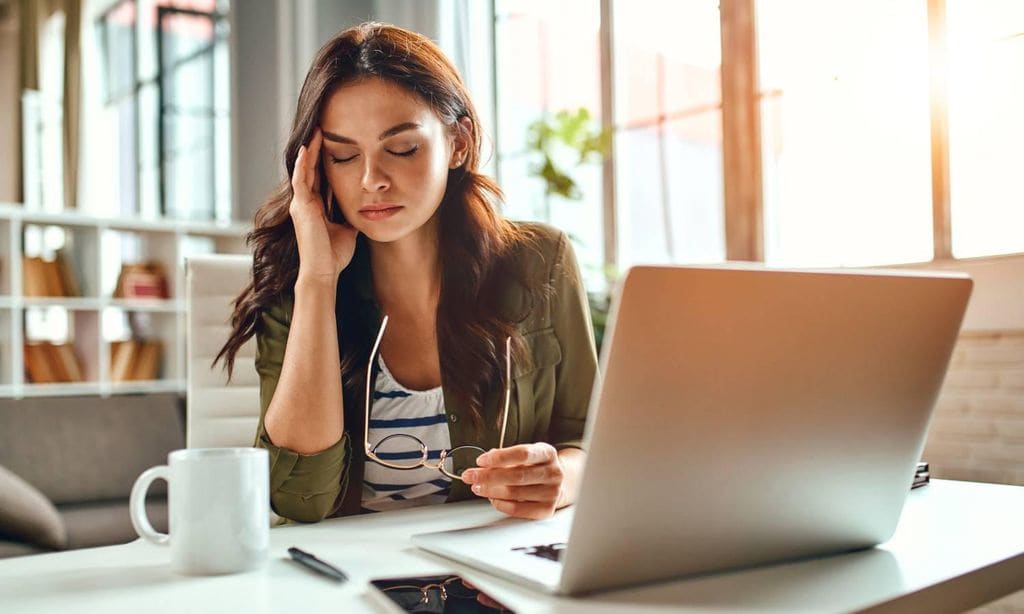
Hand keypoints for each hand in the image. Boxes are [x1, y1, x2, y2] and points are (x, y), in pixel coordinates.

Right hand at [290, 127, 358, 283]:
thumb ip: (350, 217)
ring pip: (303, 170)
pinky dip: (302, 164)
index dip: (323, 160)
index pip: (319, 177)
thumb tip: (364, 209)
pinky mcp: (301, 207)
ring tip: (316, 131)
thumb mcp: (347, 230)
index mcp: (315, 207)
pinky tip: (306, 149)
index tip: (332, 143)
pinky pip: (300, 180)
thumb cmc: (334, 255)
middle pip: (309, 169)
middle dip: (315, 149)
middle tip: (322, 128)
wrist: (323, 271)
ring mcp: (301, 204)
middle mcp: (305, 203)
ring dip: (309, 150)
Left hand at [461, 443, 564, 519]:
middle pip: (517, 475)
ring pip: (515, 493)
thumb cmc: (536, 467)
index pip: (522, 454)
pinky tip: (492, 498)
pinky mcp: (546, 510)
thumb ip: (505, 457)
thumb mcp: (526, 455)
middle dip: (488, 476)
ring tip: (477, 487)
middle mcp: (553, 473)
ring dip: (490, 490)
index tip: (481, 461)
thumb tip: (484, 464)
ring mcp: (552, 493)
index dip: (499, 458)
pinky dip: (500, 504)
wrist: (558, 483)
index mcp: (548, 453)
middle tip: (471, 476)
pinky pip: (517, 509)